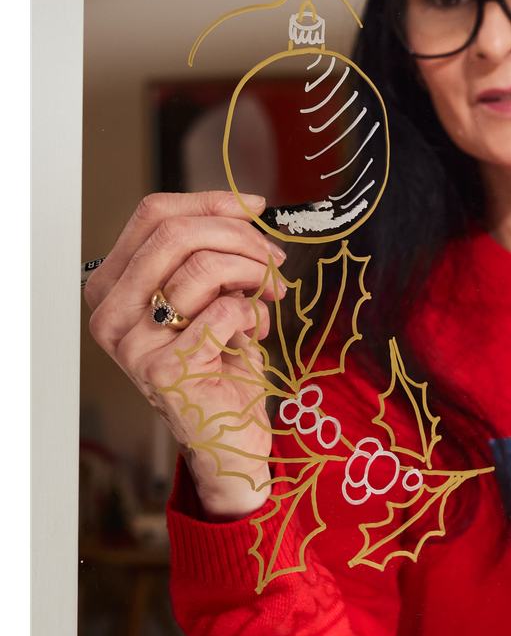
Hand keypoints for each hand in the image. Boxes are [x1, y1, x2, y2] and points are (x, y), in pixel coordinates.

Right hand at [86, 192, 287, 520]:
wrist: (229, 433)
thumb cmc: (220, 361)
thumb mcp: (210, 293)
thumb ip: (212, 251)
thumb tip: (245, 205)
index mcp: (112, 285)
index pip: (153, 214)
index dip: (211, 202)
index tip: (255, 209)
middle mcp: (111, 313)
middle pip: (178, 234)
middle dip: (241, 238)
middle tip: (274, 260)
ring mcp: (133, 344)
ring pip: (205, 268)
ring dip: (254, 276)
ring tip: (269, 297)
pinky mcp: (165, 369)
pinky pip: (226, 310)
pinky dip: (255, 314)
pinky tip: (256, 333)